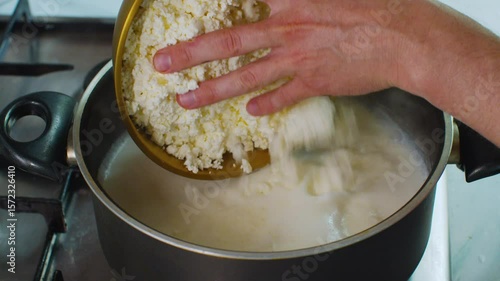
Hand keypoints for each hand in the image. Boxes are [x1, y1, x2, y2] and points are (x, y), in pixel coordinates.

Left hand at [153, 0, 414, 114]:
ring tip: (186, 101)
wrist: (404, 37)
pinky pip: (282, 97)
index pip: (238, 1)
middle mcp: (284, 30)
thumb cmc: (375, 3)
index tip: (182, 16)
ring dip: (212, 91)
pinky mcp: (313, 82)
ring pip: (245, 78)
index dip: (207, 8)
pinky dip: (265, 105)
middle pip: (227, 44)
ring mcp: (296, 59)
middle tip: (160, 65)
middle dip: (189, 54)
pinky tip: (250, 112)